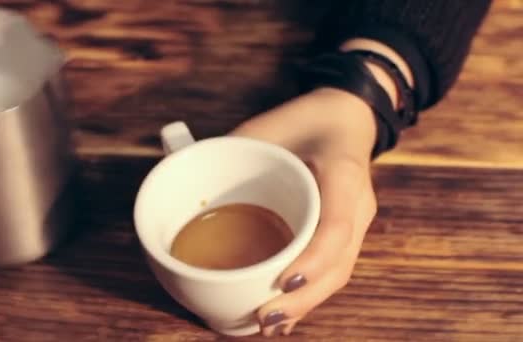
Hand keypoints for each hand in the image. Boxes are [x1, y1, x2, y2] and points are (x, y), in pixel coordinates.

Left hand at [231, 88, 377, 335]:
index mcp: (343, 171)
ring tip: (270, 323)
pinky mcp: (348, 230)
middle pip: (341, 263)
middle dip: (305, 298)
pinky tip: (286, 309)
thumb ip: (231, 149)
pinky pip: (335, 266)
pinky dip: (310, 292)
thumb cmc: (304, 119)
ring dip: (307, 303)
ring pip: (339, 272)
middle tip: (264, 317)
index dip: (313, 259)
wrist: (345, 116)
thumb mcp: (267, 126)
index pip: (336, 225)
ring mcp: (357, 219)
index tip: (283, 283)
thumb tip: (179, 172)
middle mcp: (357, 202)